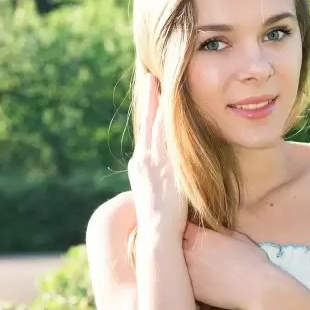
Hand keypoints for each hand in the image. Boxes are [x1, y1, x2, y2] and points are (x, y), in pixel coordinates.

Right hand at [127, 71, 187, 236]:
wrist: (157, 232)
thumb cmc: (159, 224)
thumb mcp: (155, 199)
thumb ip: (160, 185)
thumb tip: (168, 183)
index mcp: (140, 168)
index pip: (145, 135)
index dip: (148, 115)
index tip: (150, 97)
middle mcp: (143, 161)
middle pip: (146, 123)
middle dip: (148, 99)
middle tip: (150, 77)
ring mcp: (153, 161)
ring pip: (154, 124)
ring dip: (156, 101)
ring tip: (157, 80)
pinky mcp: (163, 164)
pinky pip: (164, 134)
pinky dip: (165, 116)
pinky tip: (169, 101)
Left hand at [182, 222, 272, 309]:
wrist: (255, 287)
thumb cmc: (251, 259)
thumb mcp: (236, 237)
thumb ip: (218, 232)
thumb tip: (212, 231)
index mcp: (200, 236)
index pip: (180, 227)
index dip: (184, 230)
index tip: (188, 233)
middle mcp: (189, 252)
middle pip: (172, 245)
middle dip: (179, 245)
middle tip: (189, 249)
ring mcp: (188, 271)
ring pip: (174, 264)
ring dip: (179, 264)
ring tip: (194, 267)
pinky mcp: (191, 289)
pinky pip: (181, 282)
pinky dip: (185, 281)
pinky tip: (198, 281)